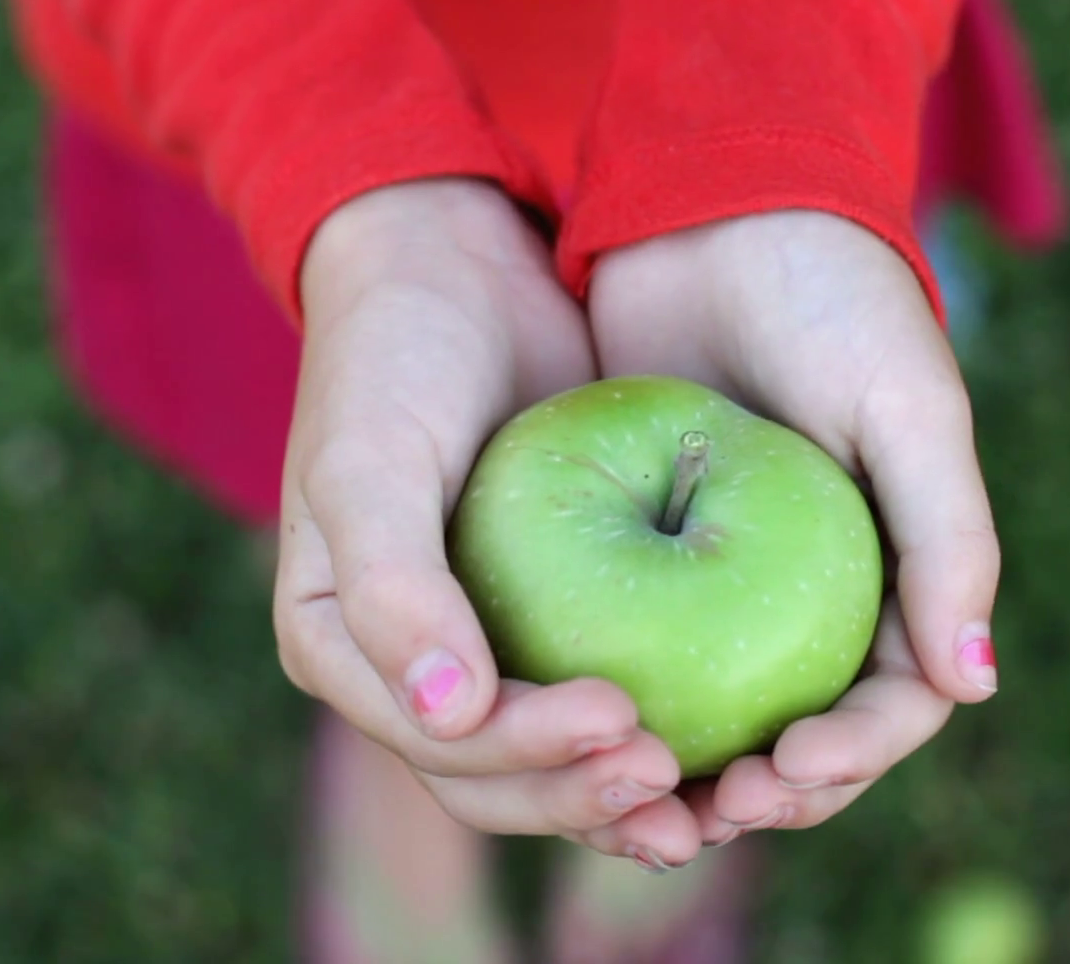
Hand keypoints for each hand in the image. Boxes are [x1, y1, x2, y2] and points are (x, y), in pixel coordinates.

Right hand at [271, 179, 686, 849]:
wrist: (450, 265)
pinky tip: (727, 752)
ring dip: (623, 797)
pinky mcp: (554, 620)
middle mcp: (410, 671)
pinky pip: (605, 698)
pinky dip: (660, 734)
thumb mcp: (373, 455)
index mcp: (342, 650)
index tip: (624, 721)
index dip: (530, 757)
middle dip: (585, 797)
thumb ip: (392, 585)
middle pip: (499, 783)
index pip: (442, 745)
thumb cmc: (395, 355)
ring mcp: (482, 651)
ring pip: (554, 765)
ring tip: (706, 804)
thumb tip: (448, 715)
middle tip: (676, 779)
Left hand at [587, 210, 1001, 853]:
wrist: (713, 197)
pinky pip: (631, 653)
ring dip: (685, 774)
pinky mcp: (638, 549)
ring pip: (713, 714)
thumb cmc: (829, 293)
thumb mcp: (905, 404)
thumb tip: (976, 685)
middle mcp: (812, 589)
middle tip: (706, 812)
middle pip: (799, 733)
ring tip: (641, 804)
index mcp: (893, 569)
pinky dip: (615, 707)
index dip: (848, 758)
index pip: (889, 704)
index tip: (784, 773)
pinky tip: (575, 734)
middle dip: (765, 794)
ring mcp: (723, 576)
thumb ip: (948, 534)